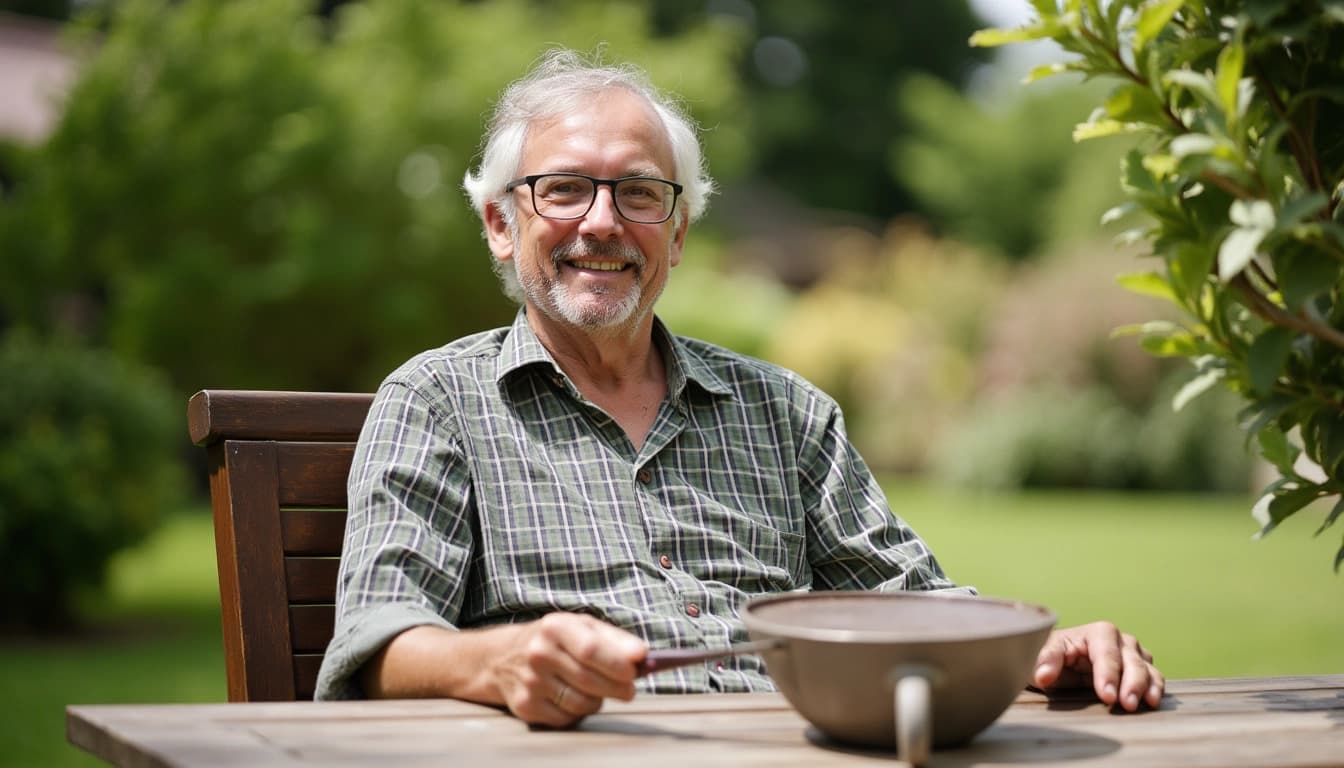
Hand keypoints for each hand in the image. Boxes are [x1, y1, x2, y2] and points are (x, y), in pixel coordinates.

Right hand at [489, 612, 647, 726]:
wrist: (502, 657)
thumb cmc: (554, 640)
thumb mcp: (580, 625)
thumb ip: (614, 639)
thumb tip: (643, 656)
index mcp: (554, 627)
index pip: (590, 648)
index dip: (616, 662)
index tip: (636, 670)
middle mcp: (538, 653)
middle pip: (590, 680)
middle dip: (617, 687)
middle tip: (629, 689)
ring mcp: (530, 682)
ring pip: (582, 703)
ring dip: (598, 700)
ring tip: (597, 689)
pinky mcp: (525, 706)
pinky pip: (567, 718)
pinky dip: (578, 712)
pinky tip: (574, 698)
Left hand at [1032, 621, 1163, 711]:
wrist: (1059, 664)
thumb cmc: (1050, 657)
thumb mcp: (1041, 656)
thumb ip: (1045, 661)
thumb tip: (1044, 675)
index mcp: (1097, 632)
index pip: (1106, 653)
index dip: (1108, 674)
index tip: (1107, 696)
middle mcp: (1120, 640)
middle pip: (1131, 660)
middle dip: (1131, 683)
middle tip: (1127, 705)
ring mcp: (1133, 654)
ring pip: (1146, 668)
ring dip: (1147, 687)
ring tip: (1147, 704)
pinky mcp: (1140, 669)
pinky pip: (1154, 677)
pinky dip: (1156, 689)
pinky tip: (1153, 703)